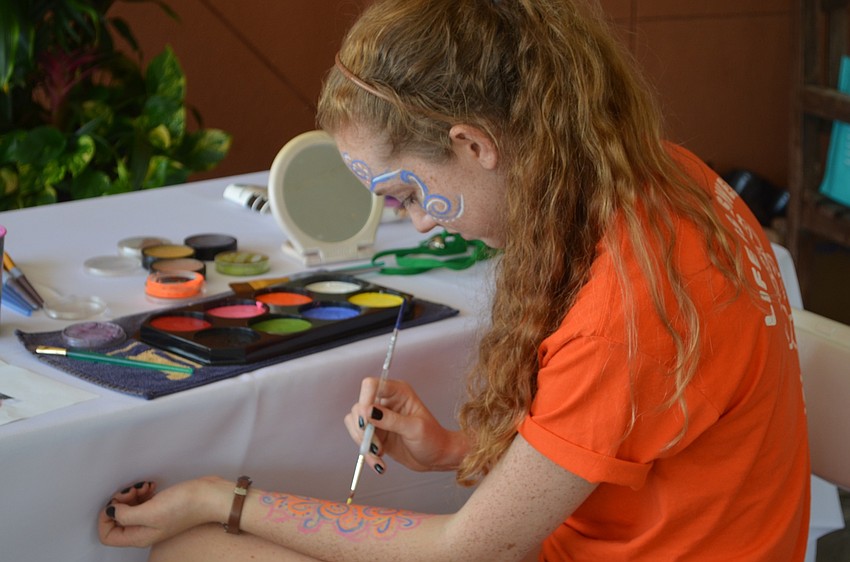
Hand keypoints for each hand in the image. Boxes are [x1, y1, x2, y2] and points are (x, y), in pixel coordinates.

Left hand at [98, 476, 228, 547]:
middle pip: (117, 519)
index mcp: (139, 536)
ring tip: (146, 486)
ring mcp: (152, 518)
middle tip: (134, 491)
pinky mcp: (160, 506)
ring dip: (132, 494)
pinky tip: (152, 485)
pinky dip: (142, 491)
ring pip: (128, 508)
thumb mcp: (150, 512)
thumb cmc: (184, 506)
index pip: (107, 535)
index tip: (117, 503)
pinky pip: (141, 501)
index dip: (106, 518)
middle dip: (121, 501)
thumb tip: (111, 511)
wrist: (210, 497)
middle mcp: (143, 529)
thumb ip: (125, 515)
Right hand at [344, 378, 467, 472]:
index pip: (371, 385)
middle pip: (359, 407)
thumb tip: (367, 411)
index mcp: (398, 392)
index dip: (364, 400)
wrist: (437, 457)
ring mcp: (378, 418)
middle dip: (364, 429)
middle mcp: (386, 402)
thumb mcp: (414, 428)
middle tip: (377, 445)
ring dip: (364, 443)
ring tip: (380, 454)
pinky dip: (366, 453)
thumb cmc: (433, 439)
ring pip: (355, 424)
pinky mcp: (375, 433)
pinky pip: (360, 439)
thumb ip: (391, 419)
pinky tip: (379, 462)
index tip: (367, 421)